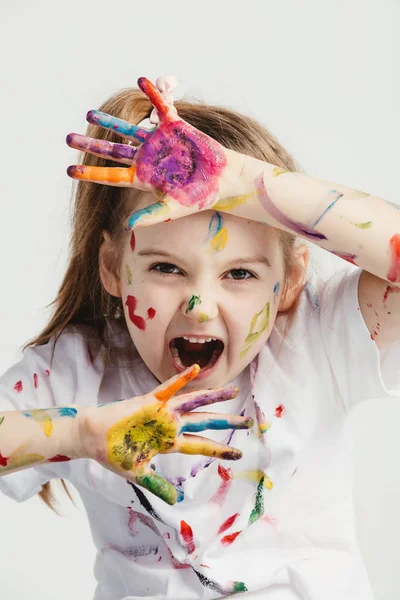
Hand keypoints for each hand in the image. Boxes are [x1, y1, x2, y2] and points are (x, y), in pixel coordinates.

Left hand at [66, 76, 255, 229]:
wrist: (223, 180)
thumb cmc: (199, 197)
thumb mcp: (173, 208)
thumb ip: (151, 216)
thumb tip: (127, 225)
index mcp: (143, 178)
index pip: (111, 175)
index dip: (90, 173)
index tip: (69, 171)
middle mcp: (146, 159)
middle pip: (112, 151)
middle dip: (90, 145)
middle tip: (68, 139)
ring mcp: (159, 142)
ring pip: (128, 130)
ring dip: (109, 122)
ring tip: (89, 113)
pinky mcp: (175, 128)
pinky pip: (161, 108)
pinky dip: (153, 94)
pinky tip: (141, 80)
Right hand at [81, 365, 252, 504]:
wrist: (92, 439)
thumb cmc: (112, 454)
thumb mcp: (138, 474)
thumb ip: (158, 485)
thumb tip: (176, 501)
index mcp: (169, 443)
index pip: (200, 446)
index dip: (220, 449)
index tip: (238, 453)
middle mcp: (170, 425)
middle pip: (204, 422)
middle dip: (227, 423)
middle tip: (248, 421)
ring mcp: (162, 413)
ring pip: (193, 403)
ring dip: (213, 397)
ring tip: (233, 392)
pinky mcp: (149, 402)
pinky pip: (168, 389)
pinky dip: (180, 379)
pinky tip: (194, 369)